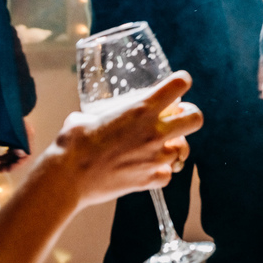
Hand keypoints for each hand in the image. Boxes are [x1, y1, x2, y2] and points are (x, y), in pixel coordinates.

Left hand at [0, 118, 34, 171]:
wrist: (1, 103)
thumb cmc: (4, 116)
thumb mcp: (10, 129)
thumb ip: (16, 142)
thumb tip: (21, 154)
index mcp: (27, 135)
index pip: (27, 154)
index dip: (18, 164)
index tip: (7, 169)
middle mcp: (25, 137)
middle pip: (20, 155)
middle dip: (10, 164)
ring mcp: (19, 137)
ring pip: (14, 154)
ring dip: (5, 161)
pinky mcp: (13, 137)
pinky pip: (10, 150)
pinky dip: (3, 156)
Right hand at [52, 71, 202, 207]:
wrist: (66, 179)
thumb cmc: (71, 145)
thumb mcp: (83, 118)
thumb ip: (95, 116)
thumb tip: (86, 119)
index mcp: (141, 109)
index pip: (179, 86)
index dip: (181, 82)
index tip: (178, 85)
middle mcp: (154, 132)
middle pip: (196, 119)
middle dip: (189, 117)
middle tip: (176, 119)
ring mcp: (154, 157)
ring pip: (184, 149)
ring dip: (173, 146)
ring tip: (159, 147)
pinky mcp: (149, 180)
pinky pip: (168, 175)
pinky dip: (161, 172)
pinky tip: (148, 169)